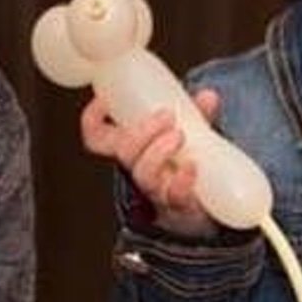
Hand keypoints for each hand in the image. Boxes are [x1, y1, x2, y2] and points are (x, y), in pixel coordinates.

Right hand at [79, 89, 222, 238]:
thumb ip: (195, 114)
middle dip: (141, 132)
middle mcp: (138, 168)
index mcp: (131, 148)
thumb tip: (209, 96)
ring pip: (144, 174)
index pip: (96, 137)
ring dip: (158, 152)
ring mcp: (156, 188)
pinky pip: (174, 195)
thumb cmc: (183, 161)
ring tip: (179, 135)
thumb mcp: (184, 131)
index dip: (93, 120)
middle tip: (166, 116)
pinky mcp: (177, 203)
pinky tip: (192, 166)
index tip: (105, 102)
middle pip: (125, 153)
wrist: (199, 204)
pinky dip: (182, 180)